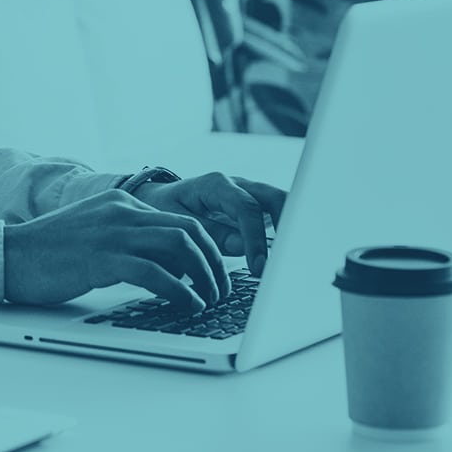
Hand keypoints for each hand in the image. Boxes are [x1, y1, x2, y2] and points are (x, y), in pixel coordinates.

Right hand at [3, 189, 229, 310]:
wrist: (8, 256)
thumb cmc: (49, 255)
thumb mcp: (95, 236)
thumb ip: (127, 241)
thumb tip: (168, 267)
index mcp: (121, 203)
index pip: (180, 219)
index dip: (205, 248)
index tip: (215, 273)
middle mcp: (122, 211)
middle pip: (189, 230)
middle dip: (214, 262)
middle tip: (222, 290)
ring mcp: (112, 232)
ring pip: (180, 247)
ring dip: (204, 277)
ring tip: (211, 301)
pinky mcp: (102, 257)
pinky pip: (155, 272)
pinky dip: (180, 290)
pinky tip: (189, 305)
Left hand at [133, 173, 285, 276]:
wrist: (160, 199)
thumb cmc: (165, 209)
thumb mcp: (177, 221)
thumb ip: (209, 233)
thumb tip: (241, 246)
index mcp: (216, 185)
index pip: (246, 209)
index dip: (255, 239)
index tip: (258, 267)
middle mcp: (237, 185)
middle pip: (274, 198)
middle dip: (287, 227)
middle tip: (286, 261)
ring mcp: (249, 193)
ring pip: (281, 204)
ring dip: (290, 229)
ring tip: (291, 260)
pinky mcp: (254, 206)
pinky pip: (276, 215)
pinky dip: (285, 232)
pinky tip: (286, 257)